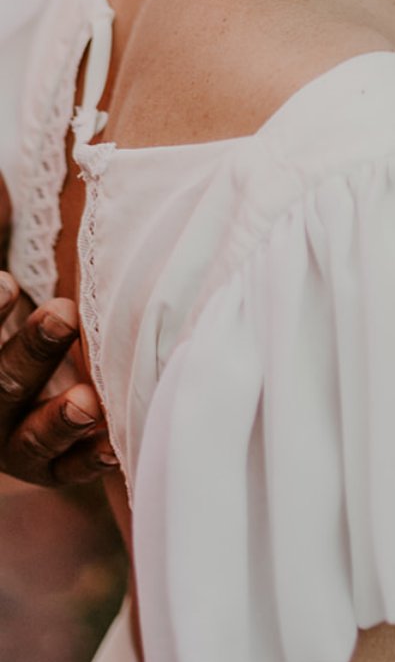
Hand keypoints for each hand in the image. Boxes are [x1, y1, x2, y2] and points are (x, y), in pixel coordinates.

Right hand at [0, 172, 116, 486]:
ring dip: (59, 419)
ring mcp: (11, 440)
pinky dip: (89, 460)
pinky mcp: (49, 467)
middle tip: (63, 314)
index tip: (7, 283)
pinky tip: (114, 442)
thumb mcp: (9, 280)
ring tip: (89, 399)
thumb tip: (0, 189)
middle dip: (29, 350)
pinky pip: (66, 472)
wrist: (41, 368)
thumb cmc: (23, 309)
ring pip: (28, 438)